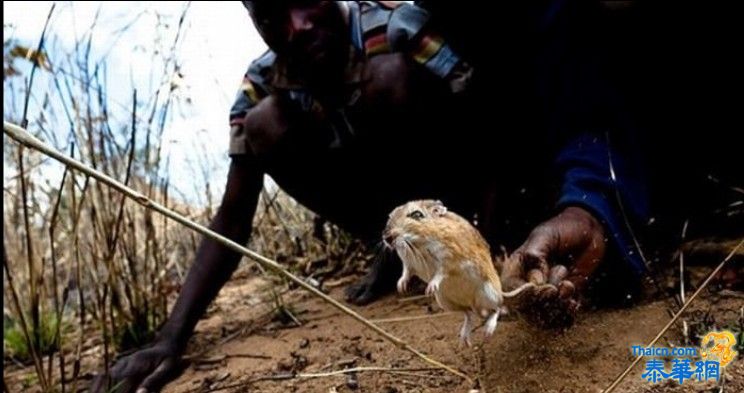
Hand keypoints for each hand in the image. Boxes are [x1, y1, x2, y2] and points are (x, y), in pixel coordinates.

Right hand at [90, 340, 183, 392]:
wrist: (166, 344)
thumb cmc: (169, 358)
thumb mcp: (166, 368)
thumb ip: (153, 380)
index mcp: (136, 364)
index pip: (119, 382)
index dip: (113, 392)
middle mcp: (125, 363)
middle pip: (107, 380)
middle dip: (101, 391)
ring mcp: (121, 363)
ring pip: (103, 377)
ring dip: (97, 388)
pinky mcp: (120, 364)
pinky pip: (104, 374)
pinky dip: (98, 384)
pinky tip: (96, 390)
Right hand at [502, 206, 605, 327]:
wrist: (590, 232)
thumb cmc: (563, 230)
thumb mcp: (545, 236)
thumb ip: (536, 256)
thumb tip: (534, 281)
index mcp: (516, 269)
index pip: (510, 293)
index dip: (526, 297)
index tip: (547, 288)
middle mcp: (526, 285)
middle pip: (525, 309)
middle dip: (545, 302)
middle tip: (561, 286)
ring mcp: (544, 295)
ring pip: (542, 317)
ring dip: (558, 307)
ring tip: (569, 286)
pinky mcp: (561, 301)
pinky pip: (559, 319)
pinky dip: (567, 315)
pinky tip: (575, 301)